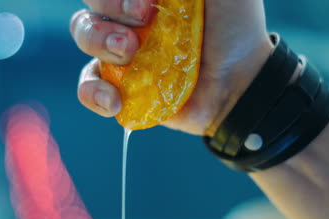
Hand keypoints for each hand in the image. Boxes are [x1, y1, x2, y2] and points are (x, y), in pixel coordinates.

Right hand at [71, 0, 273, 135]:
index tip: (146, 4)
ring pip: (84, 35)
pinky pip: (87, 87)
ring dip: (98, 40)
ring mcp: (125, 53)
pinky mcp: (125, 88)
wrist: (244, 82)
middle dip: (108, 4)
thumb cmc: (236, 30)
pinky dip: (92, 92)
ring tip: (128, 54)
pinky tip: (114, 99)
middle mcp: (132, 18)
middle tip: (141, 22)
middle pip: (92, 2)